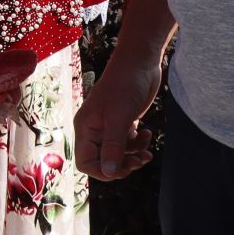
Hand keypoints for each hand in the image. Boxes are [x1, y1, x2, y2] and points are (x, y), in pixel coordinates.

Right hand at [72, 50, 162, 180]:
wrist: (140, 61)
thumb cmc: (125, 85)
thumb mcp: (119, 118)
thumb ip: (113, 146)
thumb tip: (108, 173)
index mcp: (86, 128)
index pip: (85, 162)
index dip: (102, 171)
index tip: (122, 168)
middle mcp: (95, 129)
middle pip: (103, 161)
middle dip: (122, 165)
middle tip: (139, 161)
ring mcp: (109, 126)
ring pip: (118, 154)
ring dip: (134, 155)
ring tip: (147, 151)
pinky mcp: (123, 121)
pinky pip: (128, 143)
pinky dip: (139, 143)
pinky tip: (148, 133)